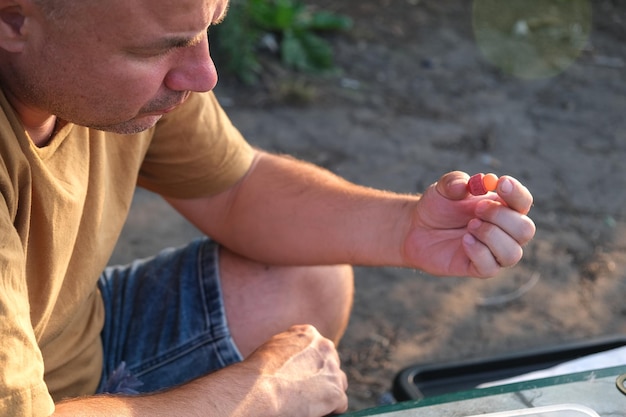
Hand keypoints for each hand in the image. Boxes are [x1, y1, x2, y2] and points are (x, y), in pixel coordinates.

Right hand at [243, 324, 347, 416]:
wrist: (257, 390)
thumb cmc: (256, 373)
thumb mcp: (274, 347)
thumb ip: (291, 349)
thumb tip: (295, 363)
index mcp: (308, 333)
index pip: (319, 349)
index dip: (311, 366)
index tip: (301, 377)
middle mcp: (324, 347)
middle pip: (331, 365)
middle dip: (322, 378)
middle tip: (306, 392)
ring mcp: (332, 370)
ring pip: (338, 384)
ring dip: (327, 394)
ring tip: (309, 404)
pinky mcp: (335, 393)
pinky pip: (340, 405)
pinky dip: (329, 411)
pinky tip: (314, 412)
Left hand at [403, 171, 534, 277]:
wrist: (416, 229)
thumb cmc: (437, 207)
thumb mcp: (442, 189)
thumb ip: (454, 181)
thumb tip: (469, 184)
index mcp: (503, 207)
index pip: (523, 201)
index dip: (516, 193)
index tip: (501, 183)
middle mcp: (504, 232)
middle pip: (526, 229)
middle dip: (502, 217)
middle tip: (477, 209)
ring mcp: (493, 252)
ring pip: (513, 253)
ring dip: (491, 236)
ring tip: (470, 226)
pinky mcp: (478, 268)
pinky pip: (491, 268)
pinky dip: (479, 252)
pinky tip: (465, 241)